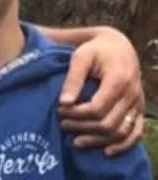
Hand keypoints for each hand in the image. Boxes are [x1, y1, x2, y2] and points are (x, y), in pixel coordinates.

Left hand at [57, 27, 144, 155]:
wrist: (119, 47)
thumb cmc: (96, 50)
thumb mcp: (81, 57)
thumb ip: (73, 79)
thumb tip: (63, 103)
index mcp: (118, 80)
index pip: (97, 108)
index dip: (77, 114)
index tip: (60, 110)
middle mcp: (131, 95)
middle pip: (109, 123)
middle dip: (83, 127)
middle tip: (63, 125)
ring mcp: (138, 104)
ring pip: (121, 132)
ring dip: (98, 140)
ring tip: (76, 141)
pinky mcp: (139, 110)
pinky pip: (136, 133)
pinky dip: (122, 145)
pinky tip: (106, 151)